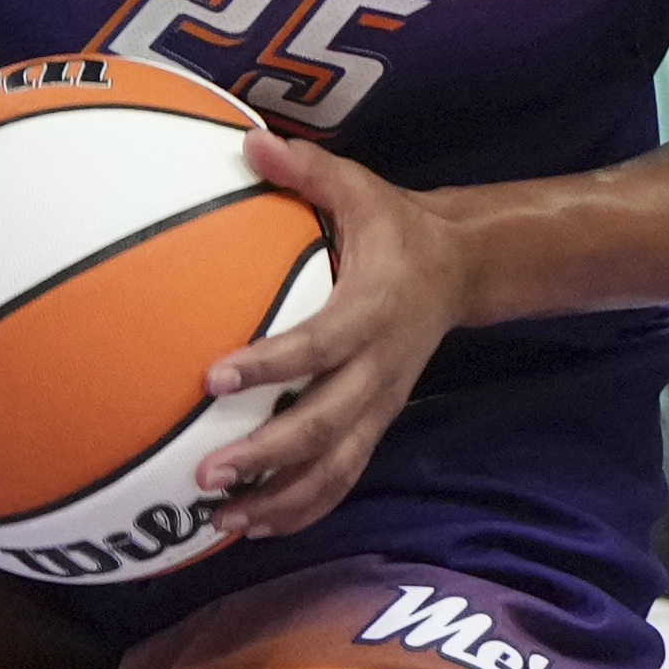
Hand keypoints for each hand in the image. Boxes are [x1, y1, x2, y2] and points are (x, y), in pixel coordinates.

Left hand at [193, 132, 456, 536]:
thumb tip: (248, 140)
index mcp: (373, 310)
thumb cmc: (394, 226)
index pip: (319, 346)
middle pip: (325, 426)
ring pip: (335, 468)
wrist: (463, 270)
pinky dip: (302, 509)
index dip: (271, 366)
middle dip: (267, 456)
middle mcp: (380, 368)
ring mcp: (381, 403)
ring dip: (281, 500)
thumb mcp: (360, 187)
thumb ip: (306, 169)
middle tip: (206, 474)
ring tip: (222, 523)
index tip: (214, 379)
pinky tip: (253, 528)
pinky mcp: (377, 423)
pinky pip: (342, 477)